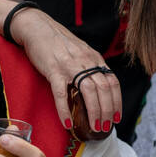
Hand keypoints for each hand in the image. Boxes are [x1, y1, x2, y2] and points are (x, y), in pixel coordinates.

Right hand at [12, 8, 121, 133]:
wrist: (38, 27)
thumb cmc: (59, 43)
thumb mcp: (81, 52)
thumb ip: (90, 67)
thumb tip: (98, 88)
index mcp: (94, 58)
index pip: (113, 82)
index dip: (117, 101)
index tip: (117, 117)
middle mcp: (86, 62)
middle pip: (104, 89)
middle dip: (107, 111)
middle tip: (105, 128)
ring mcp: (70, 66)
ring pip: (88, 92)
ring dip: (93, 112)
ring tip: (93, 128)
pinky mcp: (53, 70)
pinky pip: (61, 93)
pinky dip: (65, 110)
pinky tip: (68, 123)